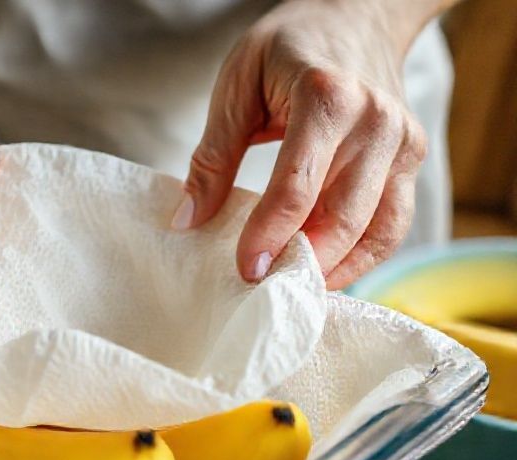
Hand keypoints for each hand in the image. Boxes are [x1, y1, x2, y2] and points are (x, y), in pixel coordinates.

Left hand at [177, 0, 437, 288]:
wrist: (356, 13)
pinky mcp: (413, 156)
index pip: (297, 187)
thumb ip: (213, 156)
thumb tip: (188, 221)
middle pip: (341, 216)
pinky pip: (394, 222)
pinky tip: (327, 269)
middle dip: (300, 261)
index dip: (268, 236)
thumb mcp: (236, 86)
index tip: (245, 271)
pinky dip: (364, 255)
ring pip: (375, 228)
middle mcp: (374, 121)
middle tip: (263, 289)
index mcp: (326, 97)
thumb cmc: (288, 47)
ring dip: (334, 266)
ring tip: (292, 285)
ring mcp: (402, 140)